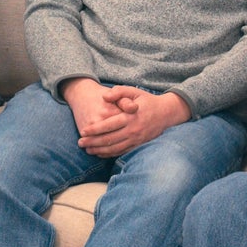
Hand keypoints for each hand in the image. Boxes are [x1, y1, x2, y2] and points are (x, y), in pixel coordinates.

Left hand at [68, 81, 189, 157]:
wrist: (166, 113)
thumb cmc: (146, 101)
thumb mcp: (134, 91)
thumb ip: (119, 92)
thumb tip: (105, 96)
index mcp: (130, 117)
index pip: (109, 125)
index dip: (95, 129)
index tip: (83, 132)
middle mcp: (133, 130)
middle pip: (109, 139)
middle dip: (93, 142)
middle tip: (80, 143)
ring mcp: (137, 139)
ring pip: (115, 148)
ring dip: (100, 151)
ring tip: (88, 150)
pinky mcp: (139, 145)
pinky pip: (122, 152)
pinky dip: (110, 154)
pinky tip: (101, 153)